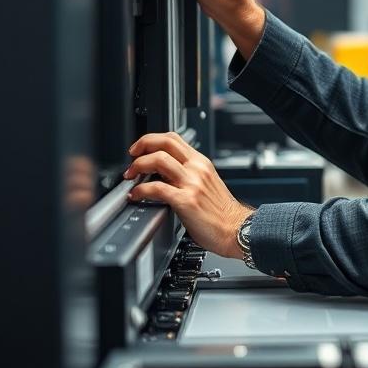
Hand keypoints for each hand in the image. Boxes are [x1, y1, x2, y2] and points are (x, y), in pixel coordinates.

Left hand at [125, 131, 252, 258]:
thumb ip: (189, 175)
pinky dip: (141, 190)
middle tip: (131, 157)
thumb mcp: (208, 184)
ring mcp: (192, 183)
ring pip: (159, 160)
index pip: (173, 138)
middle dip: (142, 145)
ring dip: (138, 165)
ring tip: (131, 176)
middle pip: (165, 142)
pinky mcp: (186, 200)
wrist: (237, 229)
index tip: (141, 148)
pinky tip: (137, 195)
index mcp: (201, 163)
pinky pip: (157, 188)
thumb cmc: (222, 213)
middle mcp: (196, 168)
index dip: (152, 139)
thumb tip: (165, 175)